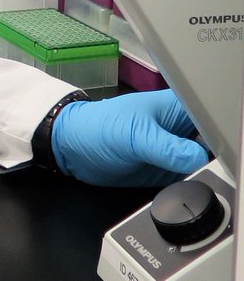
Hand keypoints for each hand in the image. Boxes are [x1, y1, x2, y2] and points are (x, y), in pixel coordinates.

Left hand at [51, 89, 209, 186]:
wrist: (73, 148)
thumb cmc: (98, 127)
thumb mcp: (133, 135)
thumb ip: (166, 147)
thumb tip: (198, 158)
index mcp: (177, 108)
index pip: (211, 116)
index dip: (221, 133)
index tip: (227, 150)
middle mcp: (182, 130)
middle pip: (216, 144)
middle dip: (219, 158)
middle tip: (219, 171)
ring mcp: (177, 152)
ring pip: (207, 165)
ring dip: (208, 174)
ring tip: (209, 181)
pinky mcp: (170, 173)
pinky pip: (192, 181)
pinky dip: (195, 187)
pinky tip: (197, 192)